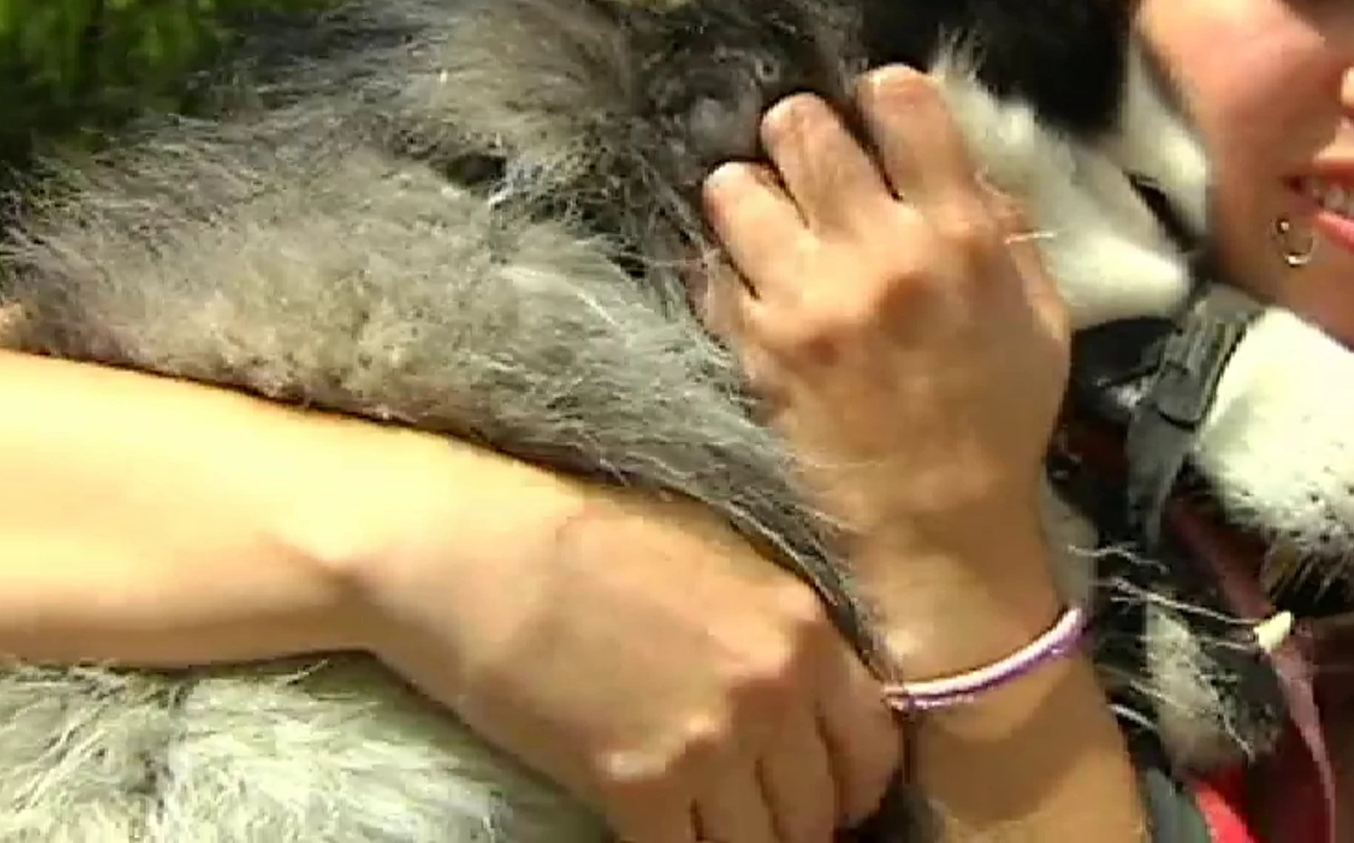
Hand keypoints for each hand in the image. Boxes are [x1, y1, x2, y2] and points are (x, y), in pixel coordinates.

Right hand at [337, 456, 901, 842]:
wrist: (478, 551)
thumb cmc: (587, 541)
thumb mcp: (720, 563)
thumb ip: (776, 634)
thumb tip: (809, 700)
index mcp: (800, 627)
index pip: (875, 746)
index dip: (851, 784)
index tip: (823, 795)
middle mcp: (772, 688)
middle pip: (820, 810)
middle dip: (793, 825)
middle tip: (751, 818)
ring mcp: (709, 740)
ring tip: (701, 826)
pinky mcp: (638, 785)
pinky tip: (650, 832)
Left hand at [699, 66, 1070, 565]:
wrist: (940, 525)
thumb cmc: (998, 419)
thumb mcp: (1041, 317)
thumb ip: (1006, 231)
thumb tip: (963, 165)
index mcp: (958, 236)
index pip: (900, 102)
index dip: (882, 95)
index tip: (877, 115)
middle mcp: (878, 253)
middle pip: (801, 127)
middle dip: (801, 132)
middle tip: (808, 160)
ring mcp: (806, 299)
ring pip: (735, 186)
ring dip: (749, 192)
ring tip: (766, 217)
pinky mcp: (755, 345)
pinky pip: (711, 268)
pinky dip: (725, 265)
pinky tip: (752, 279)